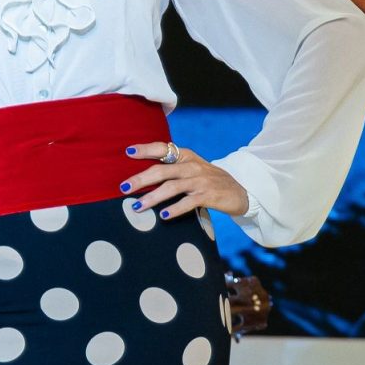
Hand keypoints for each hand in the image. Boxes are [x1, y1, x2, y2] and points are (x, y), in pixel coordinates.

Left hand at [122, 143, 250, 222]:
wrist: (241, 191)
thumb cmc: (210, 181)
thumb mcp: (193, 169)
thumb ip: (173, 169)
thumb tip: (143, 177)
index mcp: (187, 156)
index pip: (163, 148)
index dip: (146, 149)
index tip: (128, 152)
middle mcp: (192, 166)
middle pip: (162, 170)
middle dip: (141, 179)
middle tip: (123, 188)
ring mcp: (201, 181)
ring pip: (172, 187)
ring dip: (152, 197)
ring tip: (137, 206)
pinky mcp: (209, 196)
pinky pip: (188, 202)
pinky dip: (174, 209)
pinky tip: (163, 216)